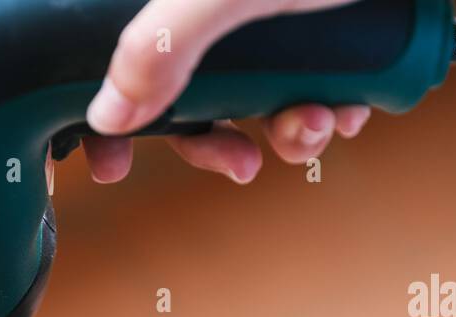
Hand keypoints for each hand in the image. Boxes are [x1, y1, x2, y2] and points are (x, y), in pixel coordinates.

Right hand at [83, 0, 370, 183]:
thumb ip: (159, 49)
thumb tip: (111, 113)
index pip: (117, 53)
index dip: (109, 112)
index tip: (113, 162)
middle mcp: (214, 3)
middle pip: (184, 88)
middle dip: (218, 137)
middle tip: (239, 162)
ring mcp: (269, 14)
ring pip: (251, 94)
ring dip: (285, 130)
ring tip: (314, 126)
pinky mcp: (321, 26)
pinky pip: (306, 84)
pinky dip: (328, 109)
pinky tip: (346, 108)